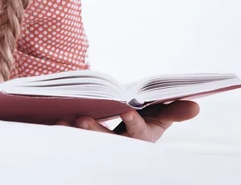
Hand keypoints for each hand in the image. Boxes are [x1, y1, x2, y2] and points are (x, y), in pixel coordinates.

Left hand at [54, 100, 199, 142]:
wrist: (128, 127)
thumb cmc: (147, 117)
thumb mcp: (162, 115)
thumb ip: (175, 110)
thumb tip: (196, 106)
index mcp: (140, 136)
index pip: (137, 132)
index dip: (133, 122)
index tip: (127, 109)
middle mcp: (121, 144)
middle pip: (108, 141)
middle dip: (95, 131)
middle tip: (82, 120)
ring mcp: (104, 145)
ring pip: (89, 142)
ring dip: (74, 133)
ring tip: (62, 123)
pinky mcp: (88, 141)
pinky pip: (74, 138)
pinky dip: (64, 131)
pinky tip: (54, 121)